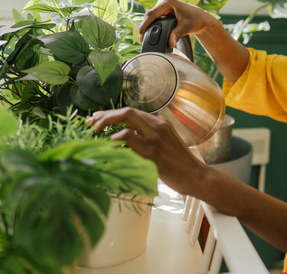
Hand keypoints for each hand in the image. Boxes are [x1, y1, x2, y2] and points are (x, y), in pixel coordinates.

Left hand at [86, 107, 204, 194]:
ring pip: (127, 118)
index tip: (98, 119)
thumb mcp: (165, 145)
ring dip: (107, 122)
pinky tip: (110, 143)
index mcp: (160, 123)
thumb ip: (148, 138)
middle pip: (127, 111)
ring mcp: (155, 137)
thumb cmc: (178, 164)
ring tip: (96, 131)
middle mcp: (158, 126)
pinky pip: (129, 137)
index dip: (112, 114)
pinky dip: (116, 138)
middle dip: (106, 115)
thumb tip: (124, 140)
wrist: (195, 175)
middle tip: (91, 123)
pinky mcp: (152, 151)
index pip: (132, 112)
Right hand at [139, 0, 212, 48]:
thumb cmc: (196, 20)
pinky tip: (151, 35)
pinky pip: (154, 19)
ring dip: (148, 28)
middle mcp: (163, 1)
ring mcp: (162, 5)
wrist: (201, 18)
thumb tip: (170, 43)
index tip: (141, 37)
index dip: (144, 26)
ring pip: (151, 18)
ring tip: (146, 39)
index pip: (151, 14)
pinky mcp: (162, 10)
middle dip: (145, 28)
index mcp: (168, 2)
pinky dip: (152, 27)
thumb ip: (177, 34)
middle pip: (149, 16)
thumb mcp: (186, 27)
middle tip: (143, 41)